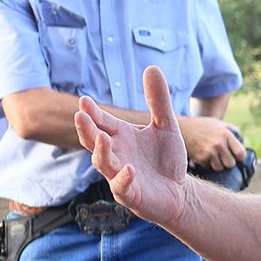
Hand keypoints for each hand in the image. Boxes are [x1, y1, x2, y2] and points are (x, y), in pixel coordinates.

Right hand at [75, 66, 190, 225]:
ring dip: (101, 151)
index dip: (92, 112)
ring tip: (103, 137)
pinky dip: (124, 178)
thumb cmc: (166, 159)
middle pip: (93, 140)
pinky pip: (121, 186)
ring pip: (102, 162)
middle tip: (80, 116)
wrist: (179, 192)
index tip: (84, 101)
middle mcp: (116, 153)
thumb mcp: (166, 125)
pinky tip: (129, 169)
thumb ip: (158, 100)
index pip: (102, 121)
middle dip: (86, 129)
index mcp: (120, 136)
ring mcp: (119, 174)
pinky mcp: (130, 194)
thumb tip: (152, 67)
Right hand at [178, 117, 244, 171]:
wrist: (181, 127)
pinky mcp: (200, 158)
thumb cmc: (201, 125)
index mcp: (226, 134)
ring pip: (219, 168)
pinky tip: (203, 155)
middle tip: (223, 158)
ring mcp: (209, 151)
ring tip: (213, 156)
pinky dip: (207, 163)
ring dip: (217, 164)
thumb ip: (230, 130)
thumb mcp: (217, 123)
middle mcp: (219, 143)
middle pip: (230, 164)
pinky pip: (208, 167)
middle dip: (228, 162)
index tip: (236, 157)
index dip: (239, 157)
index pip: (240, 153)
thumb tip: (242, 140)